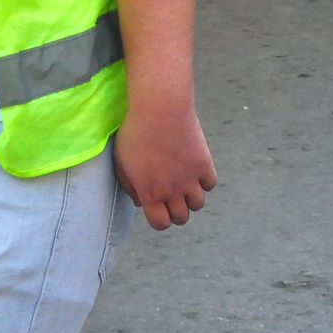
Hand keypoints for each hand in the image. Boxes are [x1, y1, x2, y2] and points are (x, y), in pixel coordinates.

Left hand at [113, 103, 215, 230]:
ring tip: (183, 182)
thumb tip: (141, 202)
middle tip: (171, 194)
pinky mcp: (204, 164)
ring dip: (191, 197)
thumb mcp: (122, 161)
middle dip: (175, 210)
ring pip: (198, 205)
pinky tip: (194, 169)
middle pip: (182, 218)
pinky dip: (204, 180)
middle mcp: (172, 192)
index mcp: (150, 193)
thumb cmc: (136, 132)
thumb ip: (130, 186)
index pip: (160, 224)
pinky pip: (210, 185)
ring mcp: (190, 179)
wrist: (160, 108)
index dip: (159, 218)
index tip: (157, 207)